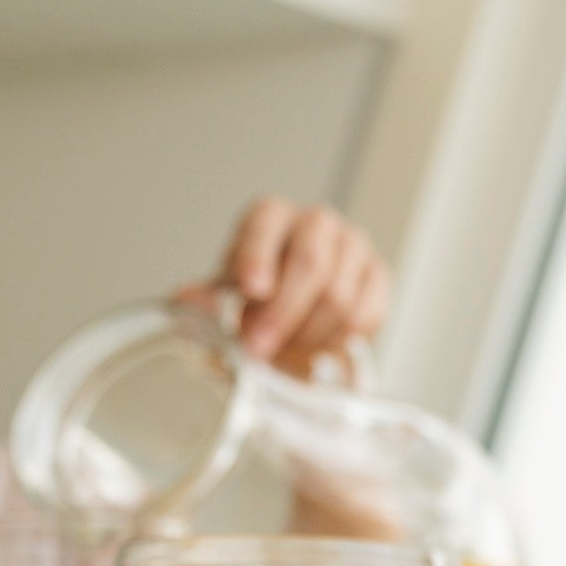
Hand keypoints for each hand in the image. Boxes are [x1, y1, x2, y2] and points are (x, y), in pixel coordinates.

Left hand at [174, 197, 390, 380]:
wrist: (301, 300)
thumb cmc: (260, 291)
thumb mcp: (226, 291)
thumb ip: (206, 299)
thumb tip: (187, 305)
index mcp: (272, 215)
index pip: (264, 227)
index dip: (257, 258)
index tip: (251, 290)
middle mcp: (316, 223)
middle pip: (311, 265)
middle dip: (283, 313)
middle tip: (258, 347)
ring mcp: (353, 247)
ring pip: (340, 297)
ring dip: (308, 334)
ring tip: (285, 350)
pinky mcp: (378, 275)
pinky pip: (365, 315)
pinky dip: (339, 339)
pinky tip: (317, 345)